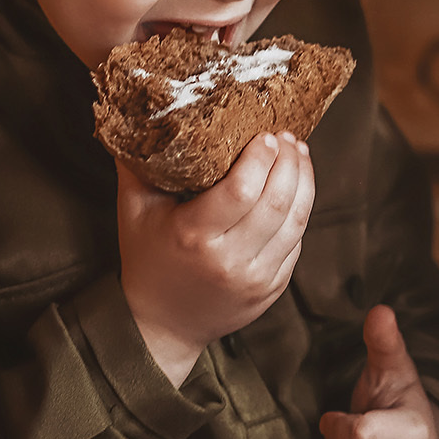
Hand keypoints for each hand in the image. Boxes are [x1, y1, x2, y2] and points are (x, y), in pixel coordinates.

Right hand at [117, 131, 315, 386]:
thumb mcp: (133, 212)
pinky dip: (301, 210)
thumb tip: (137, 113)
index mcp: (192, 237)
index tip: (266, 134)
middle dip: (289, 162)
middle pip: (277, 201)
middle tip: (288, 137)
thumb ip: (137, 165)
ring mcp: (255, 278)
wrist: (160, 326)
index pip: (242, 190)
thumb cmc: (146, 260)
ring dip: (304, 181)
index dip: (261, 157)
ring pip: (297, 221)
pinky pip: (297, 242)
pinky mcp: (272, 288)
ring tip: (298, 154)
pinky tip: (297, 187)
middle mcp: (228, 261)